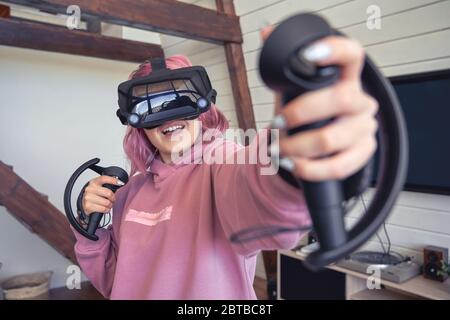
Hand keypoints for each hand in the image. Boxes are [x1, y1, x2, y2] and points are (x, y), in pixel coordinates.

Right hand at [82, 176, 122, 214]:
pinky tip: (104, 208)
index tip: (120, 183)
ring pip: (107, 202)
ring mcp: (88, 197)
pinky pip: (103, 209)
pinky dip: (106, 210)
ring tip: (108, 204)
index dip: (113, 180)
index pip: (104, 179)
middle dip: (113, 198)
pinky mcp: (88, 206)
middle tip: (112, 199)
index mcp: (93, 182)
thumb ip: (107, 185)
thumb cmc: (93, 195)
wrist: (83, 204)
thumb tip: (119, 184)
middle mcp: (90, 189)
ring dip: (110, 205)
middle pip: (108, 193)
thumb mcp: (99, 187)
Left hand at [261, 27, 377, 181]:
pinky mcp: (363, 153)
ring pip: (331, 139)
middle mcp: (361, 101)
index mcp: (346, 78)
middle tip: (276, 124)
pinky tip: (292, 164)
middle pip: (339, 99)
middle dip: (299, 113)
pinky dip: (308, 168)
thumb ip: (284, 65)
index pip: (351, 55)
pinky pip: (337, 166)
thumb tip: (266, 31)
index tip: (307, 56)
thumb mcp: (296, 89)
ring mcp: (364, 128)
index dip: (333, 51)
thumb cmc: (310, 113)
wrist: (322, 145)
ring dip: (296, 146)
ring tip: (278, 149)